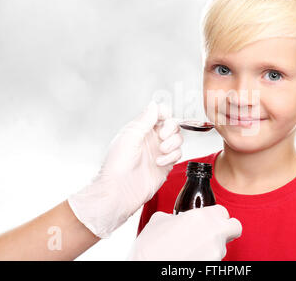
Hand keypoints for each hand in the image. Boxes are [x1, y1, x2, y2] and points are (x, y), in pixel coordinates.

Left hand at [68, 101, 182, 237]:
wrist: (119, 190)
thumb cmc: (117, 165)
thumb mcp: (130, 136)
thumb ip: (144, 120)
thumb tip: (154, 105)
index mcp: (140, 129)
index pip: (159, 114)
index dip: (164, 113)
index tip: (164, 117)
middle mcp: (151, 139)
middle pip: (172, 125)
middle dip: (171, 128)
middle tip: (162, 136)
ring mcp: (159, 152)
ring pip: (178, 139)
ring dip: (172, 143)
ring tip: (161, 151)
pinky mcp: (166, 164)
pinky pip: (178, 154)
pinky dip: (172, 156)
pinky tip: (159, 162)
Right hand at [128, 205, 241, 260]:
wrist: (145, 269)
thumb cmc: (150, 248)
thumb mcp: (159, 220)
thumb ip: (175, 216)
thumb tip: (177, 220)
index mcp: (203, 217)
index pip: (223, 211)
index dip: (215, 215)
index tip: (207, 220)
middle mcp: (214, 235)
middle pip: (235, 227)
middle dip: (227, 228)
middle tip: (212, 232)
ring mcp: (215, 255)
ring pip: (223, 247)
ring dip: (211, 247)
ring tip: (190, 250)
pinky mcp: (212, 269)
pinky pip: (214, 261)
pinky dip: (205, 259)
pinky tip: (189, 259)